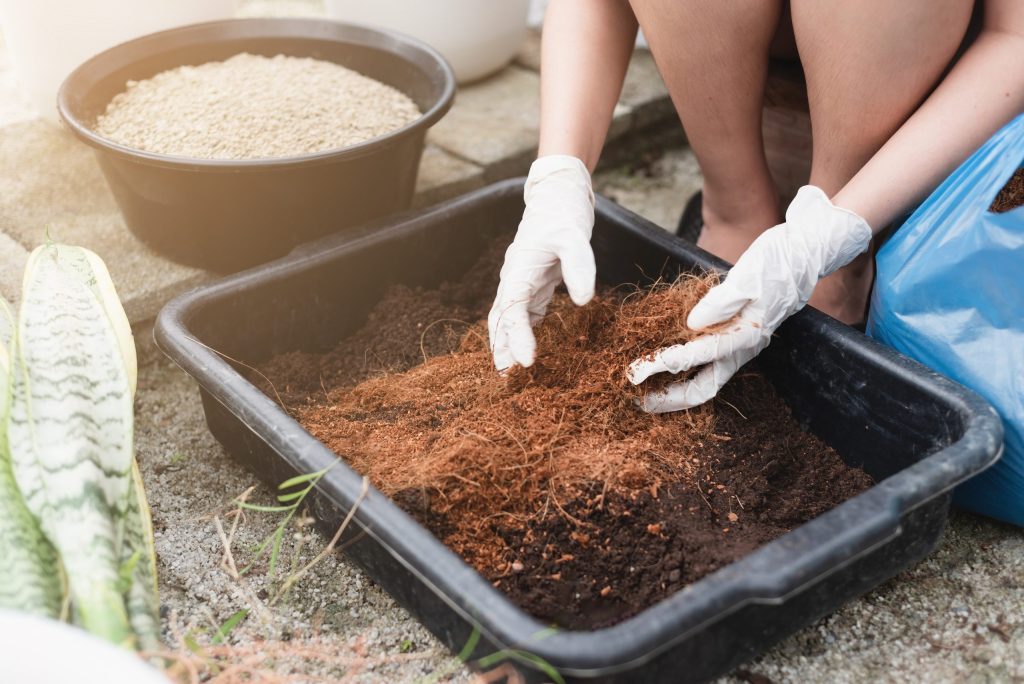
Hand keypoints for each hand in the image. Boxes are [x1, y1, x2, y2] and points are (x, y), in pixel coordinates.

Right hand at [488, 155, 595, 370]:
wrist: (558, 195)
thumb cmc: (562, 214)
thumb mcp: (575, 237)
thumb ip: (579, 268)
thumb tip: (584, 301)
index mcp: (518, 271)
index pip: (512, 311)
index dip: (517, 338)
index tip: (526, 362)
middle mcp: (514, 280)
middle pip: (500, 321)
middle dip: (502, 349)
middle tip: (508, 380)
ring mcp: (522, 283)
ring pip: (508, 321)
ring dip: (507, 346)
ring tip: (511, 374)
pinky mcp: (534, 285)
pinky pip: (524, 315)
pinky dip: (522, 335)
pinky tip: (528, 354)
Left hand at [627, 186, 872, 412]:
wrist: (806, 253)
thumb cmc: (778, 261)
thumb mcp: (748, 276)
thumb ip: (720, 302)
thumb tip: (692, 324)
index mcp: (745, 334)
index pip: (698, 357)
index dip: (664, 365)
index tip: (637, 371)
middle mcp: (743, 347)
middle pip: (705, 388)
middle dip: (670, 398)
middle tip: (639, 401)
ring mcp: (741, 345)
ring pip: (707, 379)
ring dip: (676, 388)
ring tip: (647, 392)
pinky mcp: (737, 336)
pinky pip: (708, 363)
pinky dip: (686, 370)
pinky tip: (667, 367)